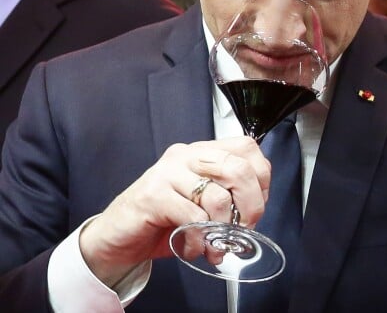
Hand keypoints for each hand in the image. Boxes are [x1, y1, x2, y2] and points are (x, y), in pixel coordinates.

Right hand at [79, 136, 270, 286]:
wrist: (117, 235)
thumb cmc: (163, 218)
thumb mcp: (201, 201)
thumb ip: (227, 195)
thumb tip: (256, 209)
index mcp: (203, 151)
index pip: (247, 148)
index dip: (261, 178)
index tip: (256, 205)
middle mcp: (187, 155)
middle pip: (238, 168)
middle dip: (250, 205)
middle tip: (244, 228)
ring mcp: (169, 172)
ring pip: (217, 197)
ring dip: (222, 231)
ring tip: (213, 245)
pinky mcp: (153, 195)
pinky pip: (193, 218)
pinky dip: (199, 239)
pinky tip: (192, 246)